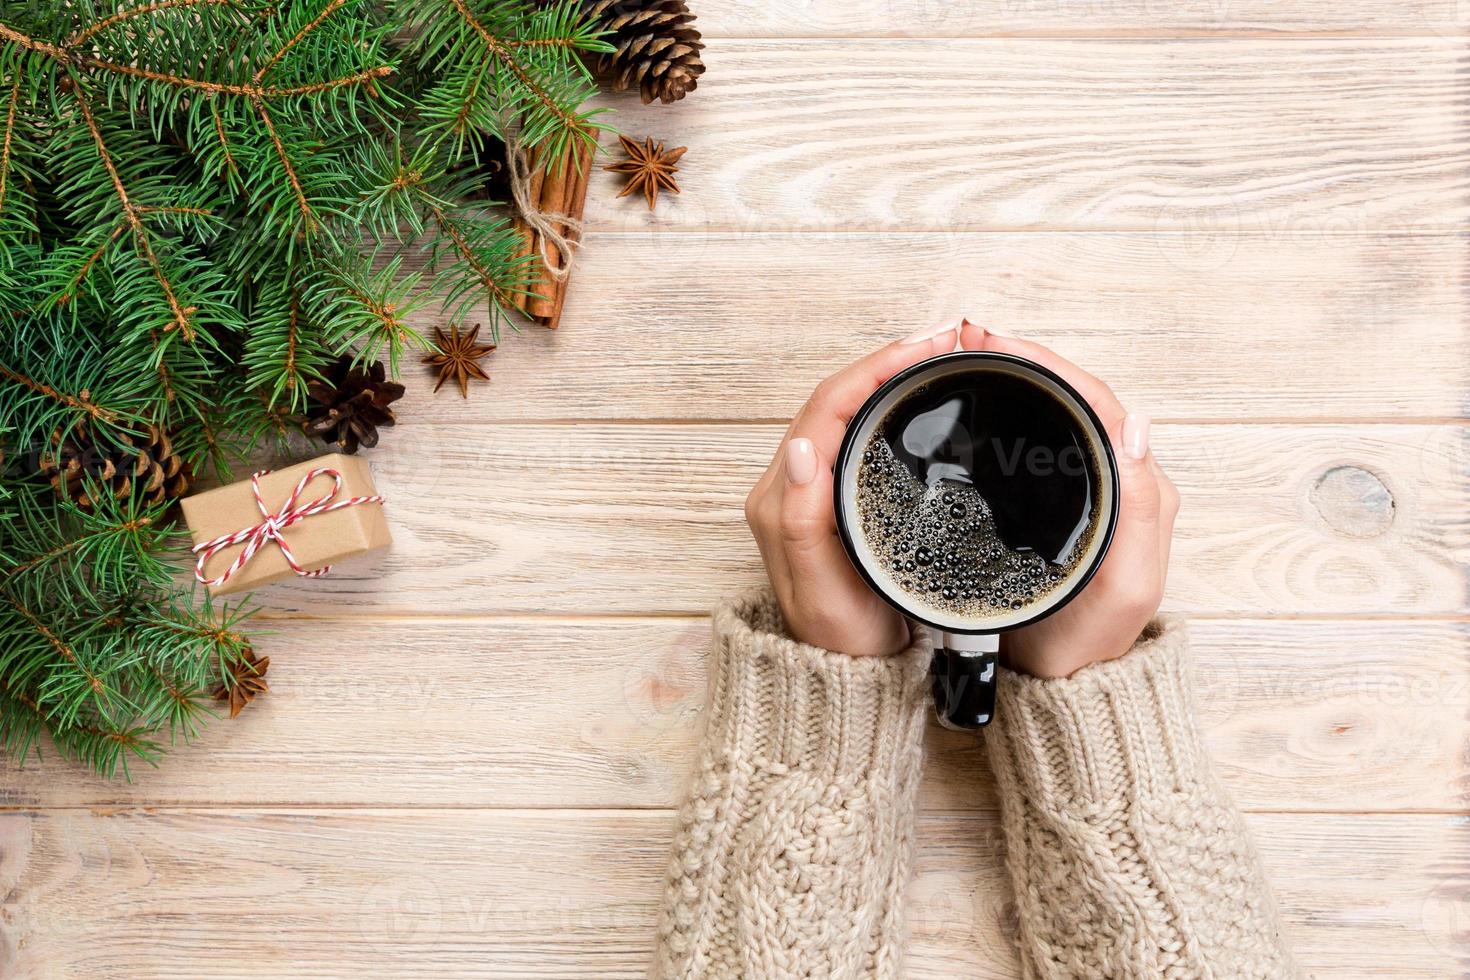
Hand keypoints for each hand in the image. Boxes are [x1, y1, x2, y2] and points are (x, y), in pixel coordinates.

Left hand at [744, 320, 971, 656]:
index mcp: (781, 497)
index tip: (924, 347)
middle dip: (887, 360)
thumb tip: (800, 446)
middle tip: (945, 340)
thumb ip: (801, 521)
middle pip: (836, 399)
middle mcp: (790, 485)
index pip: (827, 409)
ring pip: (847, 411)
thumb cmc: (838, 641)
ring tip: (938, 354)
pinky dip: (889, 403)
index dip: (874, 369)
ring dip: (889, 376)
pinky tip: (921, 396)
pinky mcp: (834, 498)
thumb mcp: (820, 589)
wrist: (845, 680)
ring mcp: (811, 489)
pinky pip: (857, 433)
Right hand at [975, 328, 1179, 678]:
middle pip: (1076, 397)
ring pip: (1056, 415)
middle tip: (972, 338)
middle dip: (1027, 359)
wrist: (1061, 688)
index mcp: (1140, 489)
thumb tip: (1136, 424)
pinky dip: (1011, 411)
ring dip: (1017, 379)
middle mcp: (1120, 481)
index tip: (999, 344)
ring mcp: (1087, 492)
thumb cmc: (1091, 642)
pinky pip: (1040, 442)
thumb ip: (1141, 507)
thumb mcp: (1125, 583)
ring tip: (969, 355)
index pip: (1099, 403)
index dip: (1050, 365)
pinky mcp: (1057, 506)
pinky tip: (980, 403)